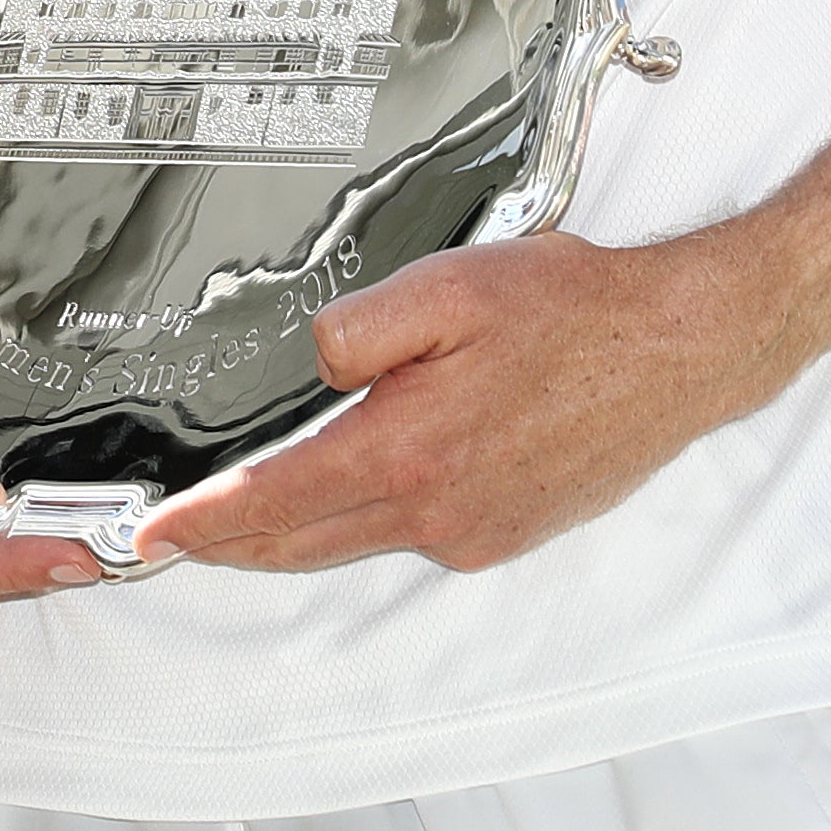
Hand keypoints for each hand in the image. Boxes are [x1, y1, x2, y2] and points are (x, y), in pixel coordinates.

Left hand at [129, 221, 816, 575]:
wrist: (678, 351)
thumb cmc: (577, 315)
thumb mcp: (449, 287)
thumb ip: (359, 327)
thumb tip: (311, 360)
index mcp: (409, 452)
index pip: (274, 503)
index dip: (203, 523)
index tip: (151, 537)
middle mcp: (438, 510)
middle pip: (304, 543)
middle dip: (232, 543)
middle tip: (176, 536)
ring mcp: (475, 531)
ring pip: (356, 541)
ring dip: (296, 533)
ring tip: (245, 515)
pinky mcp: (505, 533)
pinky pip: (411, 534)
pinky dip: (366, 521)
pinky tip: (361, 484)